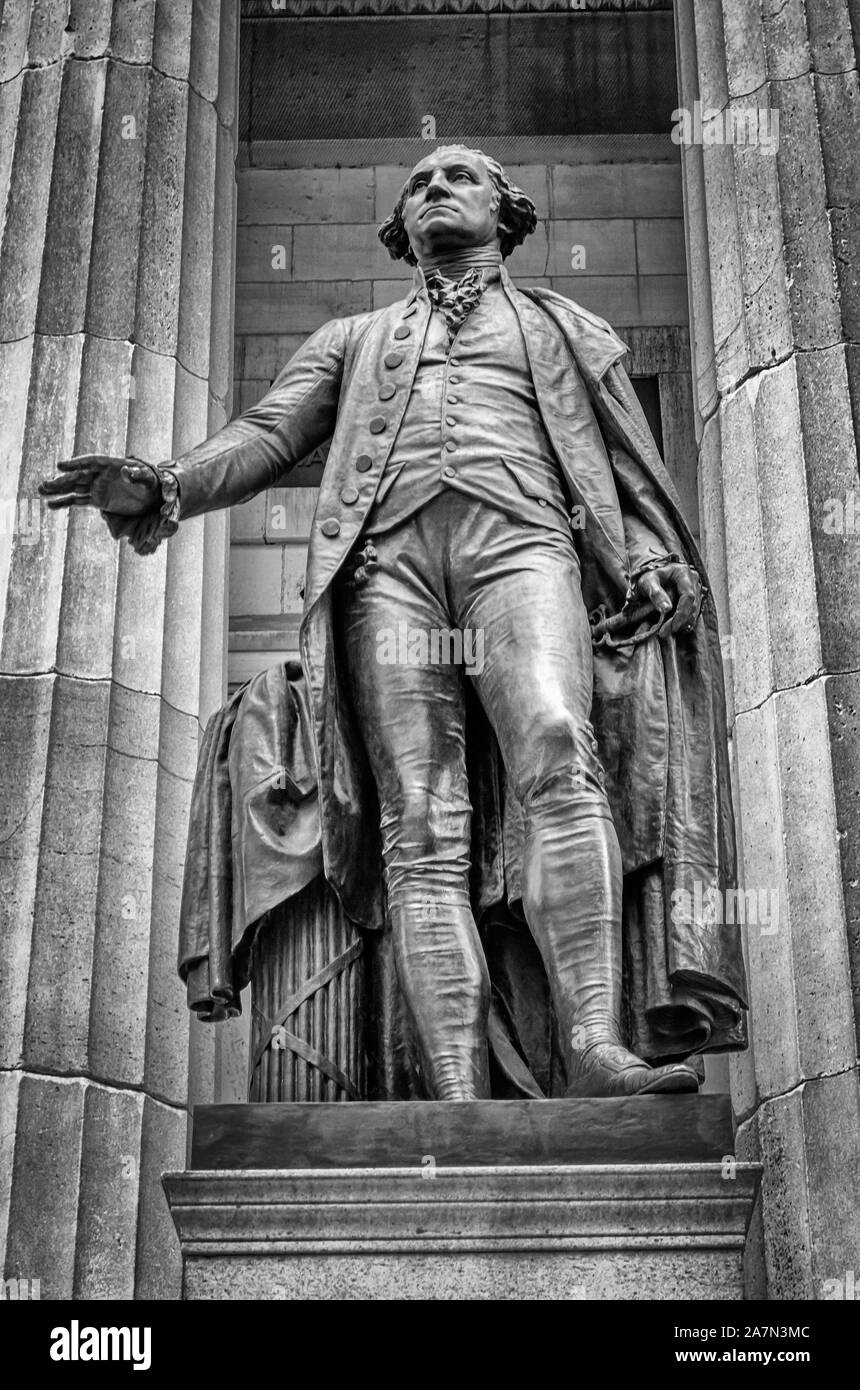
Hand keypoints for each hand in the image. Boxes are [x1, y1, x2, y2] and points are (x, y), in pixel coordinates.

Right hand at [39, 455, 159, 516]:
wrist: (153, 496)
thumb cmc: (151, 483)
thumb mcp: (148, 478)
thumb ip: (137, 475)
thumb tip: (126, 472)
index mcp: (110, 465)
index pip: (90, 462)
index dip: (76, 464)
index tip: (61, 466)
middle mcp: (100, 475)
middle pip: (78, 476)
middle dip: (62, 480)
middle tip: (45, 484)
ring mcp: (97, 487)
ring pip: (74, 488)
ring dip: (58, 489)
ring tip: (41, 490)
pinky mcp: (97, 500)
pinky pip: (78, 500)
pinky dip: (65, 502)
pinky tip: (51, 505)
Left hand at [635, 562, 701, 637]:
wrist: (650, 574)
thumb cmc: (647, 576)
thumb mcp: (647, 582)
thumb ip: (656, 593)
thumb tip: (667, 609)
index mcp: (683, 572)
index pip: (688, 596)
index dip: (681, 614)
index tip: (670, 627)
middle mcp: (693, 579)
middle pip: (693, 605)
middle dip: (680, 622)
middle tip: (664, 633)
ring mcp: (695, 588)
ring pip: (694, 610)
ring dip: (683, 624)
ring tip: (667, 632)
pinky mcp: (694, 596)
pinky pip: (693, 612)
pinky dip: (684, 622)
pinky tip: (673, 628)